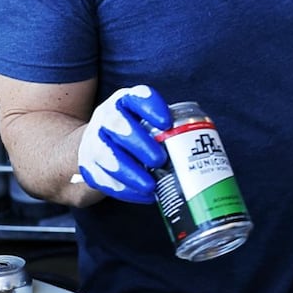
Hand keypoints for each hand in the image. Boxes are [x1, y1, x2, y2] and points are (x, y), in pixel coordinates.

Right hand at [76, 85, 170, 202]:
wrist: (96, 146)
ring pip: (106, 155)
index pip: (137, 97)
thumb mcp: (147, 123)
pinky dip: (124, 190)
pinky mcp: (88, 166)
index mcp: (125, 102)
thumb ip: (168, 130)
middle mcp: (106, 117)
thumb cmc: (134, 134)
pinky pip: (103, 179)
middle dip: (139, 143)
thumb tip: (204, 150)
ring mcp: (93, 141)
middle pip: (118, 125)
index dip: (151, 107)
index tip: (167, 122)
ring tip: (151, 186)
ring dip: (130, 172)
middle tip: (159, 160)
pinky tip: (143, 196)